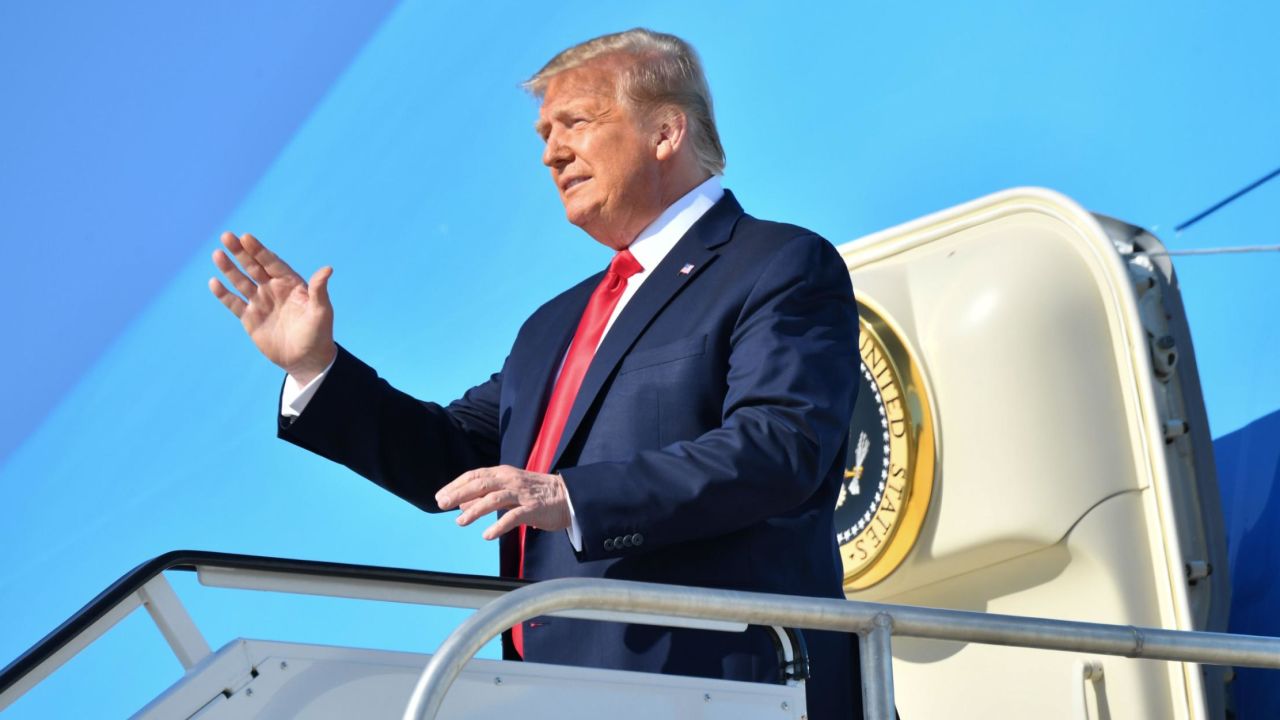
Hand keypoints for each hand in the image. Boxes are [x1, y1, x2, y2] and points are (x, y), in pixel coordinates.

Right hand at [208, 232, 336, 381]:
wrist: (306, 360)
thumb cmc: (318, 334)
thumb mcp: (321, 311)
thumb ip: (319, 290)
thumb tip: (328, 269)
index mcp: (290, 284)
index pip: (272, 262)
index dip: (259, 250)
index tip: (246, 237)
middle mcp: (273, 289)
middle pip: (254, 267)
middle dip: (240, 252)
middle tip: (226, 236)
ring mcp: (260, 303)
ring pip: (241, 282)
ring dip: (229, 268)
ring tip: (217, 254)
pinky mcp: (250, 318)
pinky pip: (234, 303)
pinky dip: (224, 294)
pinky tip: (214, 282)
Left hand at [436, 466, 570, 539]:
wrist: (569, 496)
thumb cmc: (536, 494)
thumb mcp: (508, 491)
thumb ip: (485, 497)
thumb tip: (461, 505)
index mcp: (504, 473)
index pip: (475, 475)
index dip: (456, 485)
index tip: (440, 496)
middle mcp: (511, 480)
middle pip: (480, 484)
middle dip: (459, 494)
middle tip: (442, 505)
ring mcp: (522, 494)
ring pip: (494, 499)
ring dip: (475, 510)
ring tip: (460, 522)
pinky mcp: (533, 508)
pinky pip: (513, 516)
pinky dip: (499, 525)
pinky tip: (486, 535)